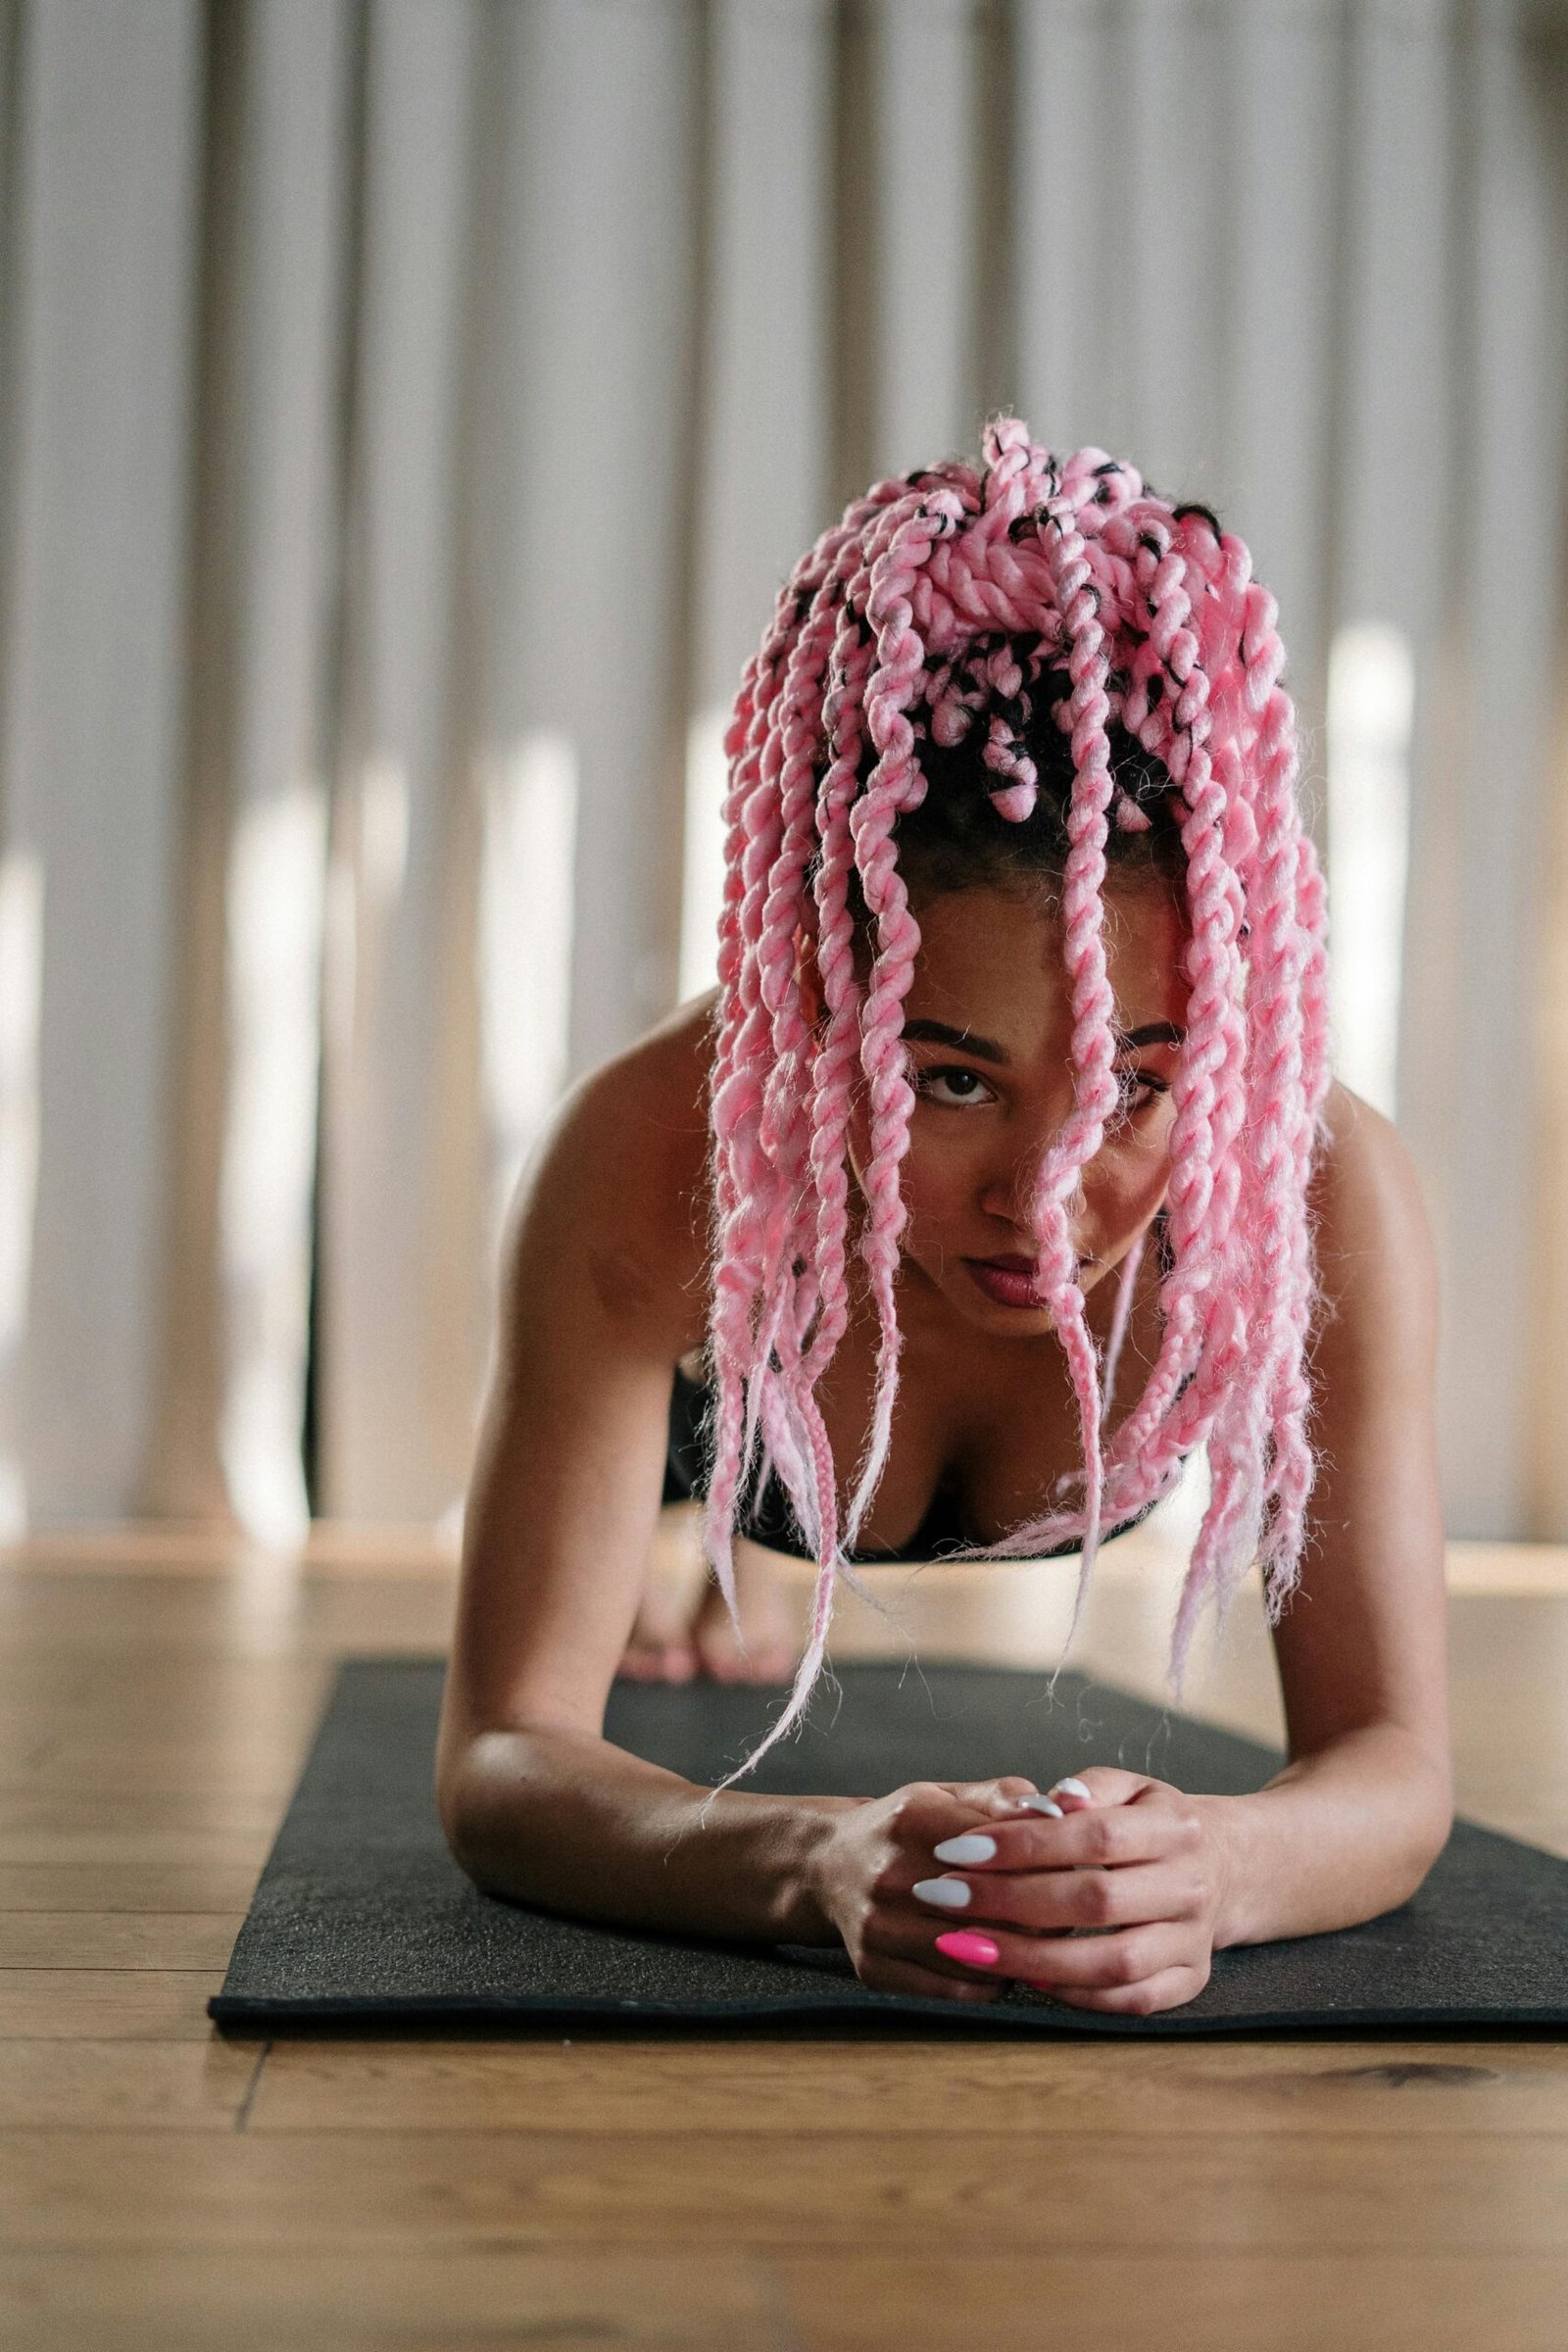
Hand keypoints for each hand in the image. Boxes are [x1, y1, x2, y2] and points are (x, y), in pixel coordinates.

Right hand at [812, 1775, 1046, 2001]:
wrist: (827, 1865)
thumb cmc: (905, 1828)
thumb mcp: (948, 1796)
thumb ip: (1005, 1798)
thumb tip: (1059, 1810)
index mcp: (913, 1819)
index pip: (1002, 1852)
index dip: (1048, 1866)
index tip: (1072, 1872)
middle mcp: (890, 1874)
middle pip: (994, 1910)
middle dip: (1042, 1915)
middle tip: (1066, 1911)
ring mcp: (878, 1926)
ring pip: (978, 1956)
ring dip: (1019, 1953)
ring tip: (1035, 1939)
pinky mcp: (873, 1968)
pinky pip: (956, 1991)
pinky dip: (989, 1981)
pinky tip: (997, 1961)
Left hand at [909, 1767, 1232, 2015]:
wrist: (1224, 1867)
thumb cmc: (1149, 1822)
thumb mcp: (1128, 1787)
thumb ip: (1087, 1788)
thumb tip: (1050, 1799)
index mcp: (1175, 1827)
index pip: (1093, 1836)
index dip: (1022, 1845)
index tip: (957, 1850)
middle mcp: (1190, 1886)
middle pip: (1096, 1902)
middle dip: (1010, 1902)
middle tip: (943, 1899)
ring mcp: (1193, 1940)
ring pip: (1112, 1963)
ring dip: (1031, 1958)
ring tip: (967, 1946)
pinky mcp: (1189, 1981)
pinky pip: (1129, 2000)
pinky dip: (1074, 1994)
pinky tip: (1023, 1977)